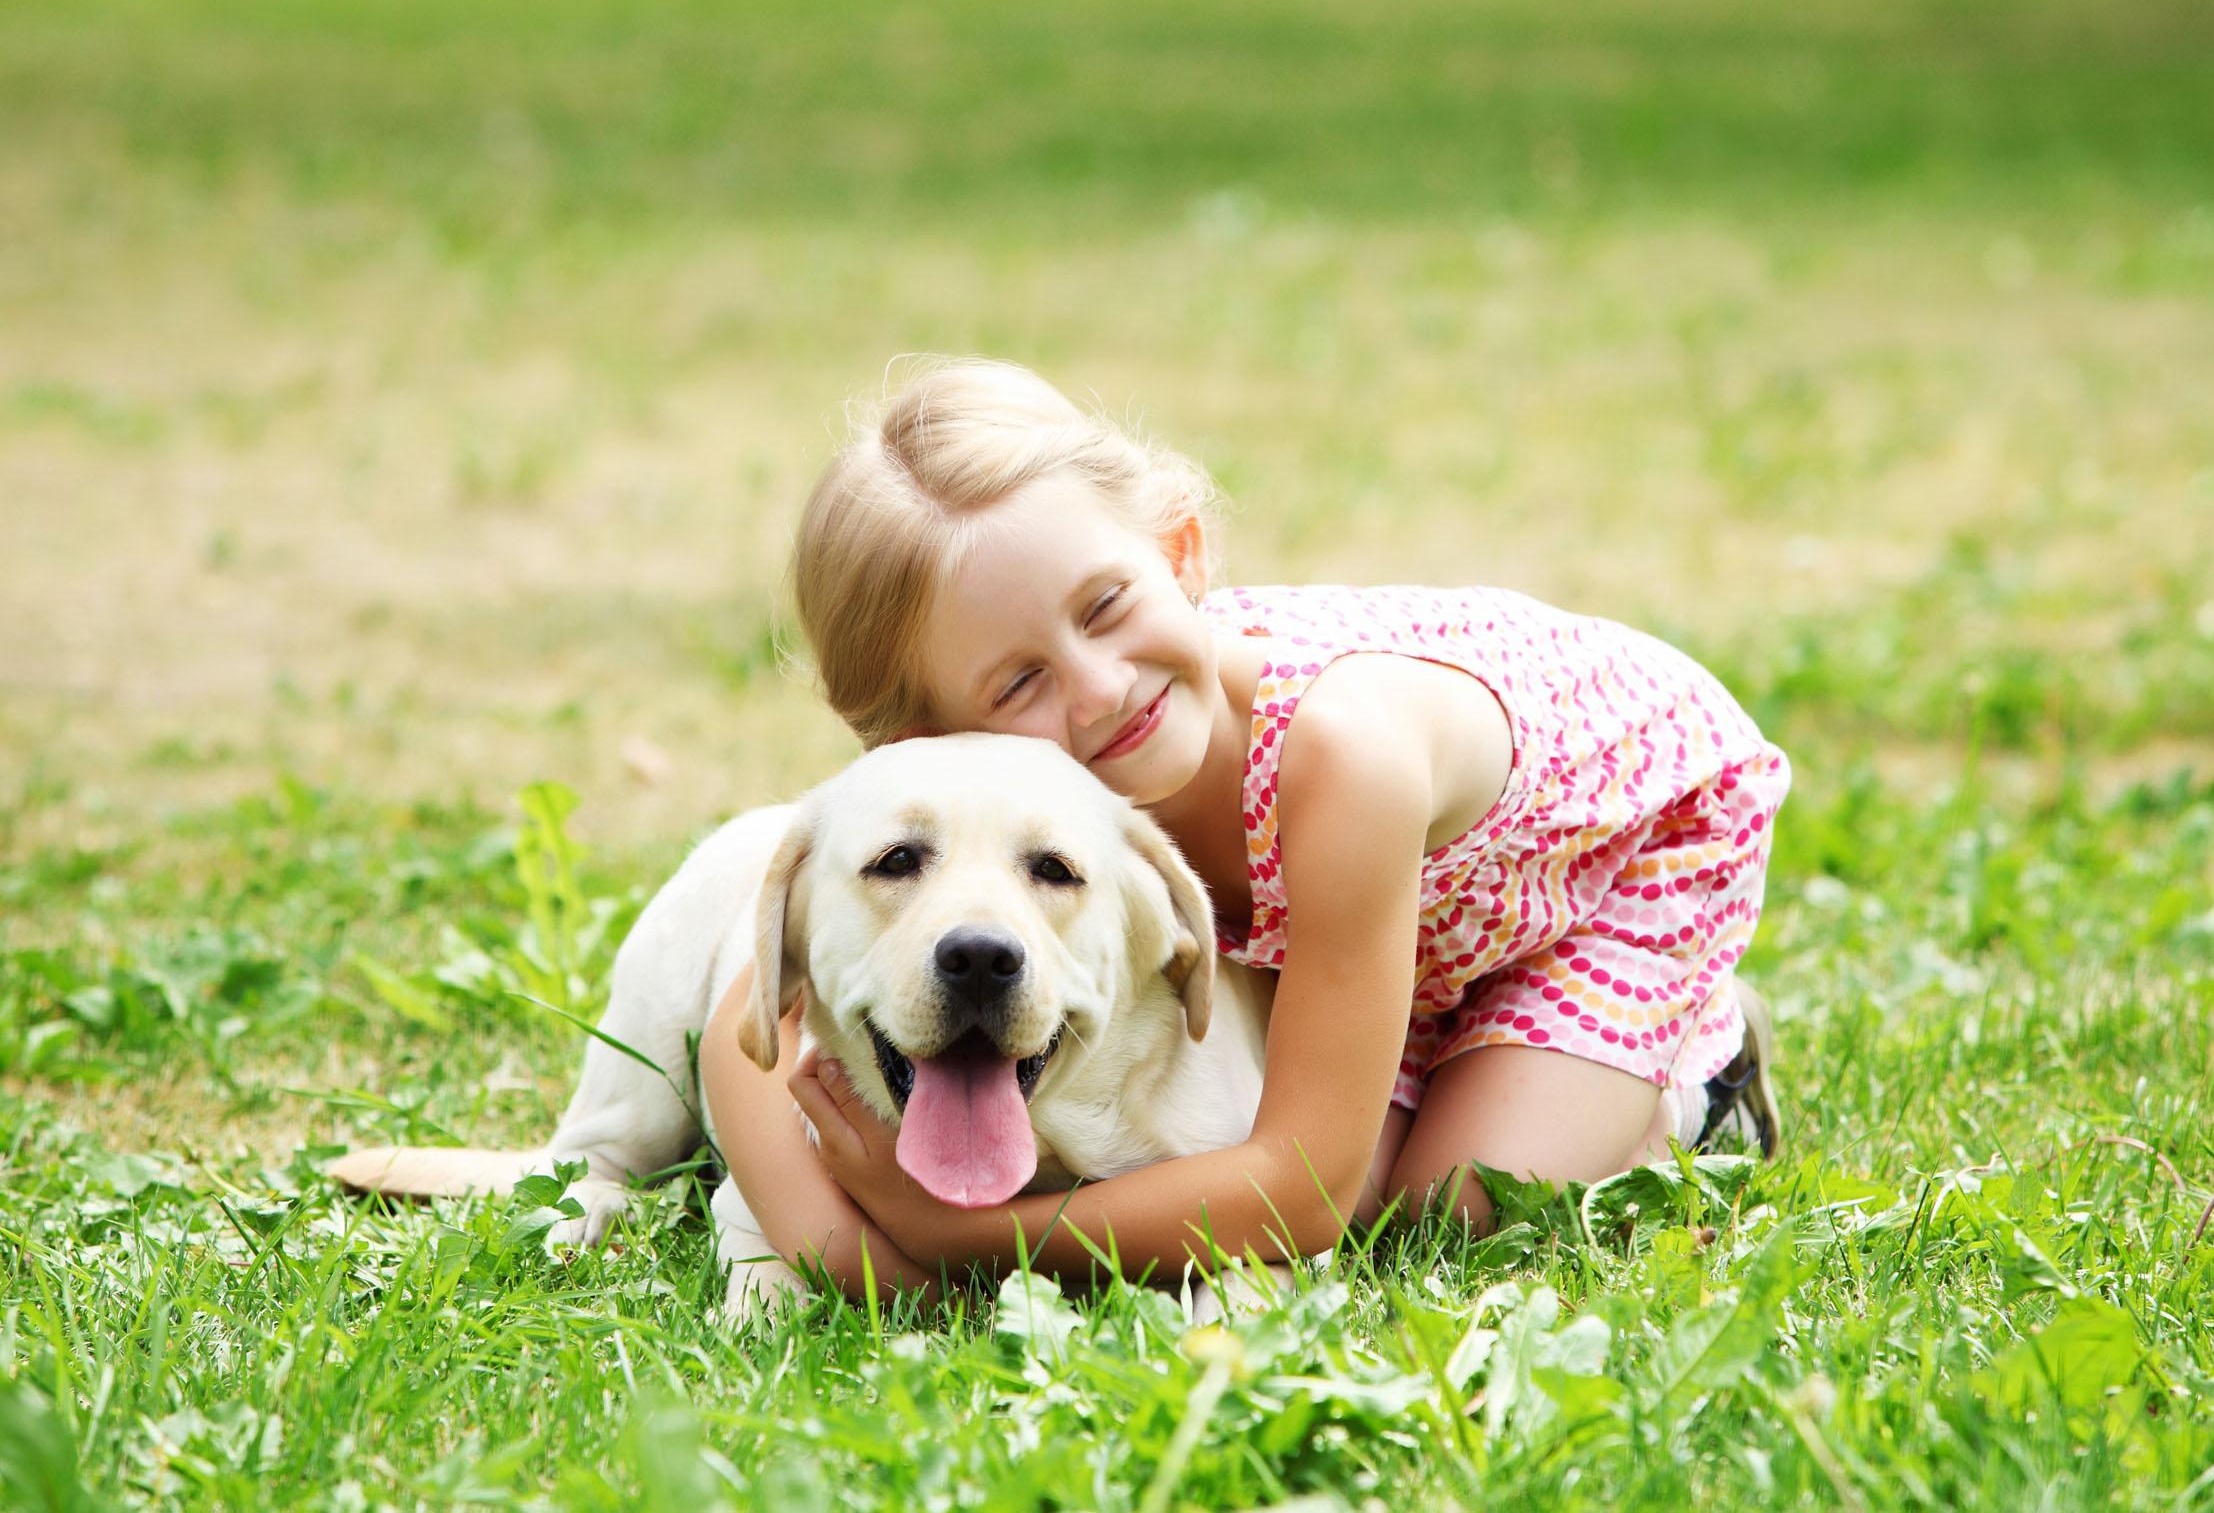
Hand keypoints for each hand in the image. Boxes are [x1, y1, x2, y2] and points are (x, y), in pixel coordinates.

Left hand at [790, 1048, 993, 1265]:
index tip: (844, 1039)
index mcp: (830, 1136)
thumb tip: (824, 1063)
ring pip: (828, 1105)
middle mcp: (828, 1146)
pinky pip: (842, 1122)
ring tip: (871, 1064)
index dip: (816, 1053)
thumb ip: (850, 1101)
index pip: (802, 1081)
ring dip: (842, 1081)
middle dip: (826, 1063)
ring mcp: (841, 1157)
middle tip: (858, 1044)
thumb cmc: (910, 1182)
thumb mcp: (880, 1137)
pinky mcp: (855, 1164)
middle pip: (811, 1090)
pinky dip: (851, 1102)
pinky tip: (878, 1095)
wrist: (928, 1231)